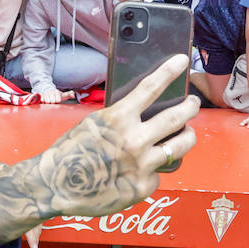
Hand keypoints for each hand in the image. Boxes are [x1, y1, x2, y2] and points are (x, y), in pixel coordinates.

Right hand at [0, 55, 199, 241]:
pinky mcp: (142, 186)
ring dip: (187, 137)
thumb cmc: (71, 152)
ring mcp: (141, 164)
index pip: (150, 87)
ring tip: (187, 134)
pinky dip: (152, 170)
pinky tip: (141, 171)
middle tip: (193, 103)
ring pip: (179, 146)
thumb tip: (145, 113)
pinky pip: (159, 173)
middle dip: (189, 107)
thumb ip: (120, 118)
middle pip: (176, 118)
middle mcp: (134, 139)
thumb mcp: (94, 124)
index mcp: (118, 118)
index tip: (182, 61)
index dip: (170, 71)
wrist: (56, 185)